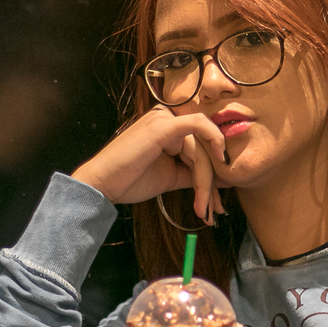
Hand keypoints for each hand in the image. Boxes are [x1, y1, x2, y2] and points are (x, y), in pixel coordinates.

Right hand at [71, 106, 226, 220]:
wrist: (103, 184)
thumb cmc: (130, 179)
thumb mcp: (171, 176)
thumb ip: (196, 174)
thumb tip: (224, 179)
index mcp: (168, 127)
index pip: (200, 147)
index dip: (212, 174)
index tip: (215, 202)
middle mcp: (167, 117)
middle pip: (203, 148)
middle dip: (211, 181)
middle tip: (214, 209)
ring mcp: (164, 118)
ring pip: (201, 148)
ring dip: (205, 180)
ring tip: (203, 207)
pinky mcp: (163, 125)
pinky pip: (198, 126)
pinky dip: (213, 142)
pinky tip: (219, 163)